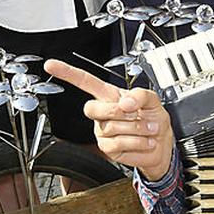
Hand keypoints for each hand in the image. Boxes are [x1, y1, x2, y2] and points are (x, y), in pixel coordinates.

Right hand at [44, 59, 174, 180]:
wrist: (162, 144)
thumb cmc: (153, 118)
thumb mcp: (152, 100)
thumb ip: (140, 95)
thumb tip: (125, 102)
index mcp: (109, 95)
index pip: (84, 81)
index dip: (67, 73)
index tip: (51, 64)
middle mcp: (102, 112)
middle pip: (92, 108)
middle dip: (117, 111)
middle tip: (137, 113)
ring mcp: (103, 131)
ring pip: (111, 127)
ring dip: (137, 128)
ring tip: (149, 129)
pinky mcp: (108, 148)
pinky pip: (117, 143)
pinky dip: (137, 142)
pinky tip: (145, 141)